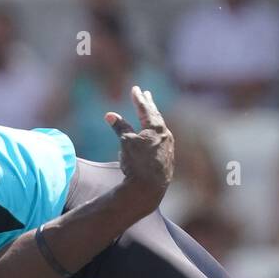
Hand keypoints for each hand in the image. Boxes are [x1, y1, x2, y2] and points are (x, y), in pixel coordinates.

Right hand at [106, 86, 174, 209]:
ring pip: (159, 129)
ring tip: (150, 115)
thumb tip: (109, 115)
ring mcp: (168, 147)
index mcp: (155, 128)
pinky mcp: (167, 160)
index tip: (135, 89)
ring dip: (153, 120)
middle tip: (147, 94)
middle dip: (149, 105)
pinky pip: (160, 142)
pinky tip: (154, 139)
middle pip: (156, 116)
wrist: (149, 188)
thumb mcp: (126, 143)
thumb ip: (120, 127)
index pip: (145, 109)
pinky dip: (155, 135)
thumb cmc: (137, 163)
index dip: (138, 99)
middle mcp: (165, 135)